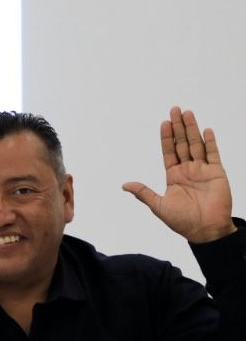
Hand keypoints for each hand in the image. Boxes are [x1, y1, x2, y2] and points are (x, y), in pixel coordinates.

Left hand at [123, 106, 234, 242]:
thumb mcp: (158, 206)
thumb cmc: (182, 221)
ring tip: (187, 113)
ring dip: (192, 129)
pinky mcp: (217, 173)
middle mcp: (188, 170)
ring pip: (196, 145)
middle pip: (182, 143)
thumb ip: (143, 193)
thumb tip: (124, 185)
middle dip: (178, 127)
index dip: (166, 137)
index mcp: (173, 176)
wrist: (205, 230)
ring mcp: (203, 170)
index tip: (163, 123)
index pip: (169, 152)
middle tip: (174, 109)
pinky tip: (205, 130)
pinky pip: (213, 154)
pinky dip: (210, 142)